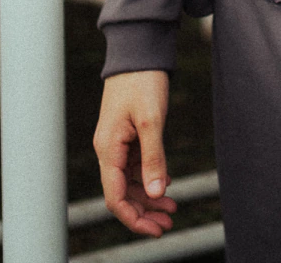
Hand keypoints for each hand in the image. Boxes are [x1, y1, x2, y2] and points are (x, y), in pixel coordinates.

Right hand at [94, 70, 176, 237]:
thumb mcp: (151, 120)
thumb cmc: (142, 81)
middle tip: (169, 222)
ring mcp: (117, 143)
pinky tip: (166, 185)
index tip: (156, 229)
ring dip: (148, 196)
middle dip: (144, 211)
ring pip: (129, 181)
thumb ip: (153, 158)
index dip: (134, 218)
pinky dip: (149, 178)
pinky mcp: (127, 135)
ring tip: (172, 208)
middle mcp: (108, 149)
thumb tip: (156, 192)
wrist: (138, 50)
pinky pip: (135, 166)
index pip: (115, 197)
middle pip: (122, 193)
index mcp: (108, 148)